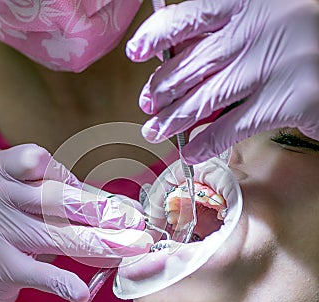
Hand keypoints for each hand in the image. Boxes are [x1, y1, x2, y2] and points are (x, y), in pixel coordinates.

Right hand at [0, 144, 151, 301]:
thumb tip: (117, 207)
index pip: (41, 161)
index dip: (70, 178)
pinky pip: (37, 272)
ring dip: (100, 244)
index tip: (92, 198)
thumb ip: (59, 199)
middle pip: (57, 199)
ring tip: (130, 249)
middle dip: (102, 214)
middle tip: (134, 224)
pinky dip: (63, 283)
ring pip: (57, 234)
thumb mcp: (19, 204)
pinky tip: (81, 292)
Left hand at [126, 0, 318, 163]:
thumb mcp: (259, 27)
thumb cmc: (298, 41)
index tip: (135, 52)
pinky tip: (190, 153)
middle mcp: (260, 29)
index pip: (191, 16)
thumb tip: (175, 60)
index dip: (158, 35)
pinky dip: (206, 143)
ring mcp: (276, 64)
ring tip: (156, 132)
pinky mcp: (292, 99)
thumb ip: (222, 38)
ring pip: (207, 99)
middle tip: (148, 107)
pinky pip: (233, 127)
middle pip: (193, 65)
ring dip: (174, 121)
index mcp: (250, 2)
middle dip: (162, 90)